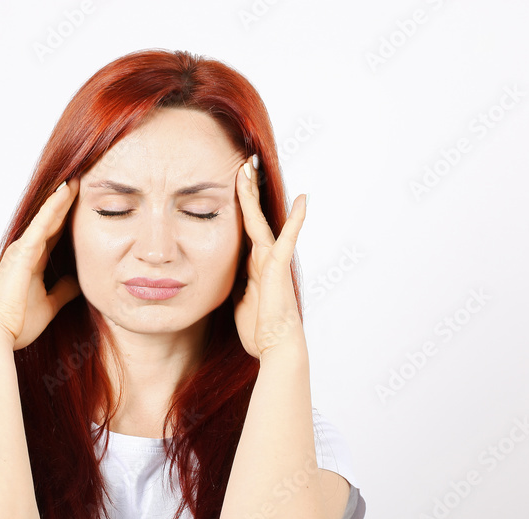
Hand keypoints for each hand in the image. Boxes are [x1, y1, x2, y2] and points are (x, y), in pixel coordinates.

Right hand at [0, 177, 81, 349]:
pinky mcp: (22, 253)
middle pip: (50, 221)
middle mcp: (25, 252)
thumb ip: (63, 292)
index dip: (67, 219)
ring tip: (75, 181)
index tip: (82, 204)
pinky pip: (41, 226)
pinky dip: (52, 209)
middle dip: (65, 203)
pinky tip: (64, 194)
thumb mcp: (50, 305)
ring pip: (46, 218)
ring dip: (60, 199)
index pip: (54, 235)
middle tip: (80, 182)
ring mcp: (22, 250)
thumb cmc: (17, 322)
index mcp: (31, 263)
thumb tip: (77, 282)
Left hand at [232, 156, 306, 358]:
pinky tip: (303, 199)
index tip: (233, 182)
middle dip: (247, 189)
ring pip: (261, 219)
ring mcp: (272, 260)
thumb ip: (235, 284)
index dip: (240, 205)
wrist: (275, 346)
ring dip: (255, 193)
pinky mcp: (278, 267)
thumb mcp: (237, 301)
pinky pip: (287, 238)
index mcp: (253, 264)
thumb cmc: (258, 329)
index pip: (244, 227)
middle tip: (242, 163)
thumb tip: (225, 278)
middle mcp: (264, 257)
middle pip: (252, 216)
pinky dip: (295, 219)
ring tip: (250, 167)